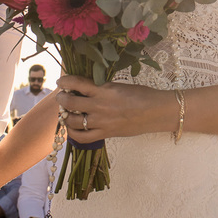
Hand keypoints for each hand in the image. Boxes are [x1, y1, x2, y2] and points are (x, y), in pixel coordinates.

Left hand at [56, 75, 170, 143]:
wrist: (156, 111)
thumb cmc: (142, 95)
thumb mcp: (119, 86)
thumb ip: (102, 88)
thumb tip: (86, 89)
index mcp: (104, 90)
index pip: (78, 83)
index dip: (66, 81)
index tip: (61, 81)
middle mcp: (100, 106)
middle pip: (70, 103)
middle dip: (62, 98)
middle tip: (61, 96)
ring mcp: (102, 121)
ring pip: (73, 121)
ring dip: (65, 116)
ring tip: (65, 112)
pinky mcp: (106, 133)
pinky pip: (83, 137)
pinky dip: (73, 133)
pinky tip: (72, 128)